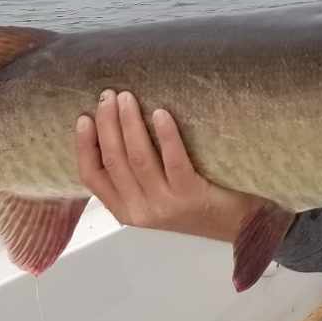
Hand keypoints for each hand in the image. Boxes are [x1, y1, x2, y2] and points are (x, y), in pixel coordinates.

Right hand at [76, 89, 269, 243]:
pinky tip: (161, 112)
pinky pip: (174, 160)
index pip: (92, 177)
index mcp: (125, 210)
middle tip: (109, 96)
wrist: (237, 224)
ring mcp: (165, 205)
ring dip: (130, 123)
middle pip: (114, 161)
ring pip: (139, 158)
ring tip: (127, 98)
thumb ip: (134, 174)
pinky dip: (166, 134)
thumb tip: (114, 126)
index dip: (84, 146)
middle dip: (107, 124)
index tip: (84, 117)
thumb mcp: (155, 195)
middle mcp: (140, 211)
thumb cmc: (194, 202)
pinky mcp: (191, 196)